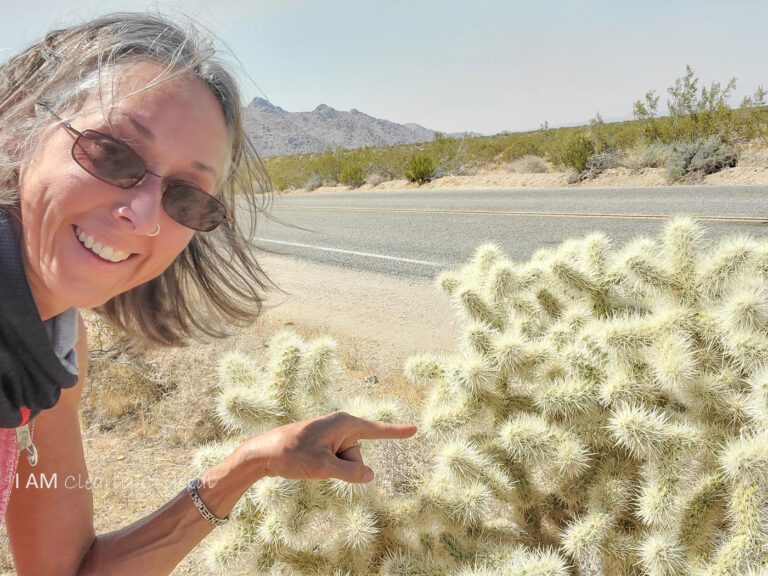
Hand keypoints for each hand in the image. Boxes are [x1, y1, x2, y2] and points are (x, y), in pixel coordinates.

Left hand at [242, 412, 416, 483]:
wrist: (263, 453)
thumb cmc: (292, 455)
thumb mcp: (324, 467)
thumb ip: (351, 472)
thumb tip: (370, 475)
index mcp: (344, 424)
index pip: (376, 430)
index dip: (396, 432)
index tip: (414, 429)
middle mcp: (340, 425)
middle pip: (358, 455)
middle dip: (345, 466)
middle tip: (318, 463)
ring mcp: (331, 434)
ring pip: (346, 460)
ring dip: (333, 468)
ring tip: (309, 462)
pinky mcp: (324, 443)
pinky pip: (336, 460)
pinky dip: (327, 466)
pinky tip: (308, 463)